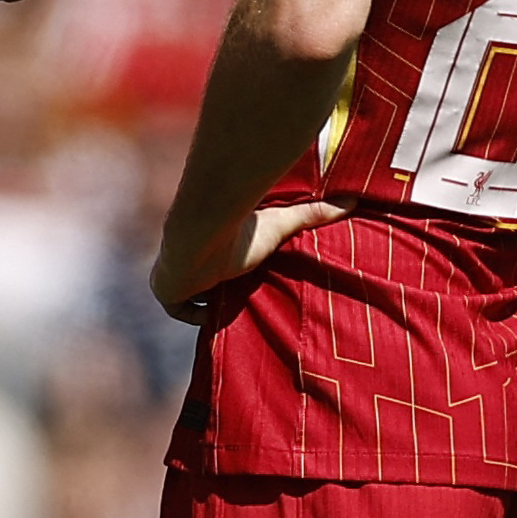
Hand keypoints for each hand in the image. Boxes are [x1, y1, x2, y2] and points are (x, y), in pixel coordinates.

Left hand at [150, 198, 354, 324]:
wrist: (203, 235)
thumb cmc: (241, 228)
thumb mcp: (282, 222)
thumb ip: (313, 214)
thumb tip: (352, 201)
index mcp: (217, 244)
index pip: (224, 264)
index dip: (238, 279)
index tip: (258, 289)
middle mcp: (194, 257)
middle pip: (208, 284)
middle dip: (226, 295)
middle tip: (251, 309)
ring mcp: (176, 274)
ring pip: (192, 297)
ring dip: (210, 306)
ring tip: (234, 316)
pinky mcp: (164, 291)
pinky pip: (177, 310)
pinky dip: (194, 316)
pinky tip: (213, 315)